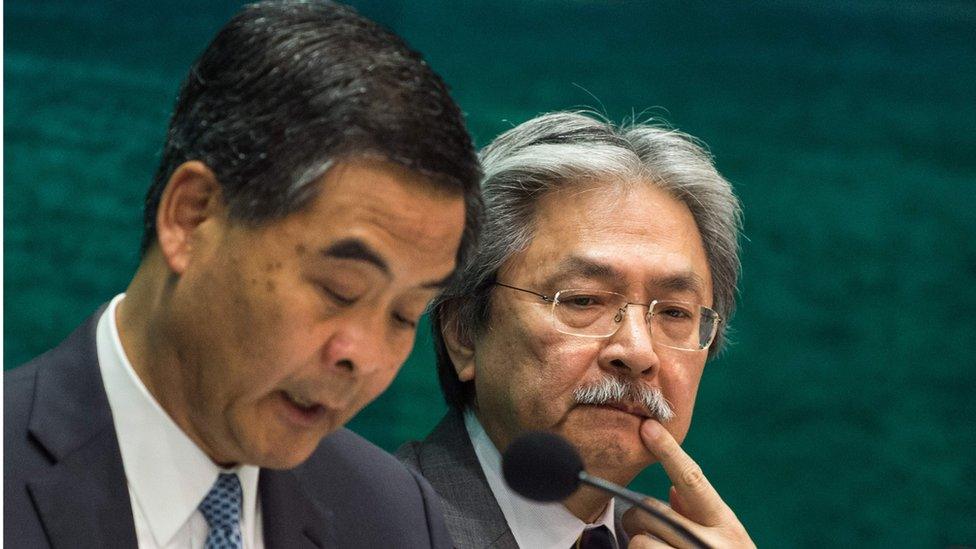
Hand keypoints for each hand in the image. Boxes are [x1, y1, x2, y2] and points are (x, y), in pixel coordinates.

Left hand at [624, 420, 754, 548]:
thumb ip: (698, 513)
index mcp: (725, 523)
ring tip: (650, 547)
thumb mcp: (723, 538)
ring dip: (636, 542)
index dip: (668, 452)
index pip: (692, 479)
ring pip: (640, 541)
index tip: (649, 427)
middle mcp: (711, 543)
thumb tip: (673, 491)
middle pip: (651, 512)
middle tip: (636, 526)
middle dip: (635, 517)